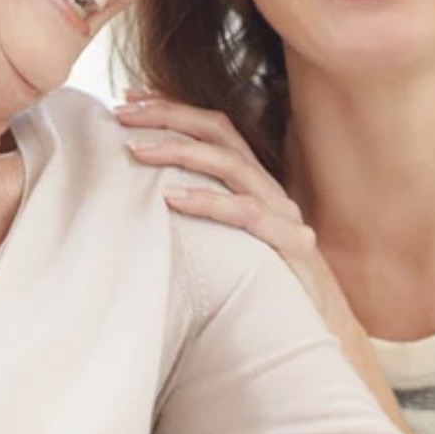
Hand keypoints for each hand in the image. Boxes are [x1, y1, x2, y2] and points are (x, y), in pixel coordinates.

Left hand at [116, 91, 414, 433]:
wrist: (314, 335)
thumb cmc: (258, 286)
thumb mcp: (223, 239)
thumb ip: (196, 210)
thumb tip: (139, 192)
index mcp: (252, 181)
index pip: (213, 126)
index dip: (173, 107)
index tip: (128, 98)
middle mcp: (269, 188)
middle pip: (219, 133)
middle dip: (168, 116)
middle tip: (121, 115)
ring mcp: (283, 215)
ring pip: (231, 165)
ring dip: (179, 152)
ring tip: (136, 151)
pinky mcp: (291, 247)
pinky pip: (248, 215)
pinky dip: (209, 202)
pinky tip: (172, 199)